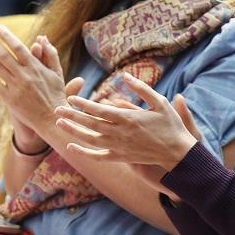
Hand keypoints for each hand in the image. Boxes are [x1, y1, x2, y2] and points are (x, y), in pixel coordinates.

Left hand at [0, 26, 74, 141]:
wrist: (51, 120)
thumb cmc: (56, 95)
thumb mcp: (57, 73)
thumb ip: (50, 54)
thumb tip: (43, 38)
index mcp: (36, 68)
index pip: (18, 47)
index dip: (7, 36)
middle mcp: (24, 76)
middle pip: (3, 55)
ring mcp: (16, 88)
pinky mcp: (10, 100)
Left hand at [53, 71, 200, 169]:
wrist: (178, 153)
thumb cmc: (170, 125)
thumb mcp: (159, 102)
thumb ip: (141, 88)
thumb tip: (125, 76)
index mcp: (128, 118)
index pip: (99, 110)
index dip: (82, 104)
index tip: (70, 98)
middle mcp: (120, 133)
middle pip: (90, 124)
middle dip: (72, 116)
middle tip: (57, 108)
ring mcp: (119, 147)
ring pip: (90, 140)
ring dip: (73, 131)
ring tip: (59, 123)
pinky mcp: (121, 157)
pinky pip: (98, 156)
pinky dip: (84, 152)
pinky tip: (71, 147)